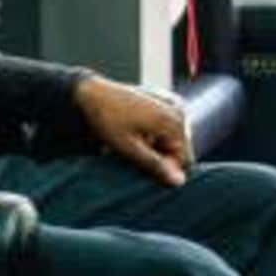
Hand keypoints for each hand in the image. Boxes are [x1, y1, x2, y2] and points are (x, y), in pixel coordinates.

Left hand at [74, 75, 192, 187]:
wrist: (91, 93)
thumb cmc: (107, 120)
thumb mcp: (129, 148)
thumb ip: (155, 166)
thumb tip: (179, 182)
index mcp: (174, 121)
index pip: (184, 160)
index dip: (164, 169)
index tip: (141, 166)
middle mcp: (179, 110)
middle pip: (179, 148)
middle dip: (159, 156)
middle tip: (133, 151)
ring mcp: (172, 103)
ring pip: (171, 139)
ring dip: (154, 145)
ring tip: (132, 139)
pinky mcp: (164, 100)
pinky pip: (165, 127)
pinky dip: (153, 133)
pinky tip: (135, 129)